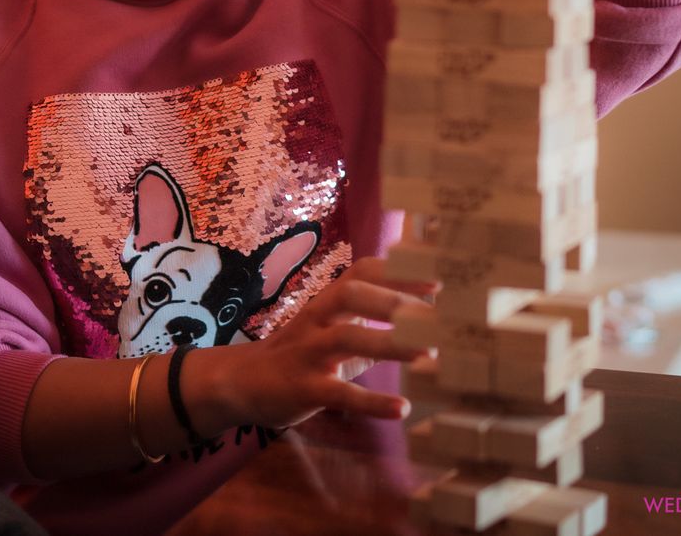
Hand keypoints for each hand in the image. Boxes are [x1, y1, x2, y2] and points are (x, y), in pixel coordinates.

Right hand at [227, 257, 436, 429]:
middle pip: (353, 294)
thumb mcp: (332, 329)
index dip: (398, 272)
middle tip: (435, 316)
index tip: (438, 280)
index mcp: (327, 301)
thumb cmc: (299, 353)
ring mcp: (309, 352)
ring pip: (348, 338)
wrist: (242, 381)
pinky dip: (373, 402)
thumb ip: (369, 325)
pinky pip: (340, 393)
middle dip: (394, 300)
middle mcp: (318, 318)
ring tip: (429, 354)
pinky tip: (402, 408)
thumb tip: (420, 324)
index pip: (362, 272)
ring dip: (390, 344)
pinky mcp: (304, 388)